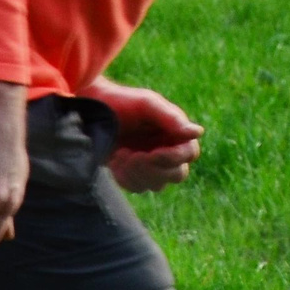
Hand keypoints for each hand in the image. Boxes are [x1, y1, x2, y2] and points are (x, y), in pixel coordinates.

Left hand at [85, 78, 204, 194]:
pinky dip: (126, 178)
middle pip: (178, 174)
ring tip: (120, 154)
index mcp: (175, 131)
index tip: (152, 153)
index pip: (189, 153)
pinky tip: (115, 161)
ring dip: (137, 174)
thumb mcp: (146, 104)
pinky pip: (138, 187)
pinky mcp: (133, 174)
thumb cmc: (121, 102)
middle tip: (133, 156)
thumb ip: (171, 118)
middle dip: (154, 169)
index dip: (173, 157)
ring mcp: (150, 164)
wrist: (91, 109)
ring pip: (157, 185)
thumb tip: (198, 132)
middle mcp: (167, 149)